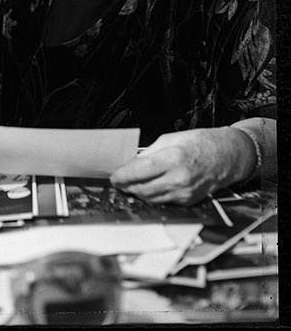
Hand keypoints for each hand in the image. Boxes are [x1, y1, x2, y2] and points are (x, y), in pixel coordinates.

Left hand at [109, 128, 256, 204]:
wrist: (226, 156)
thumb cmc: (201, 143)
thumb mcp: (170, 139)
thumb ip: (150, 153)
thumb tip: (132, 163)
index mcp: (173, 159)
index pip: (139, 171)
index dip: (123, 176)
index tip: (114, 176)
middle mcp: (179, 179)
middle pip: (143, 189)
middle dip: (127, 186)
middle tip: (118, 181)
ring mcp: (184, 192)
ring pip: (152, 198)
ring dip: (138, 192)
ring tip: (130, 184)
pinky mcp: (188, 200)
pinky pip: (164, 201)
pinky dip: (152, 196)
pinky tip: (148, 187)